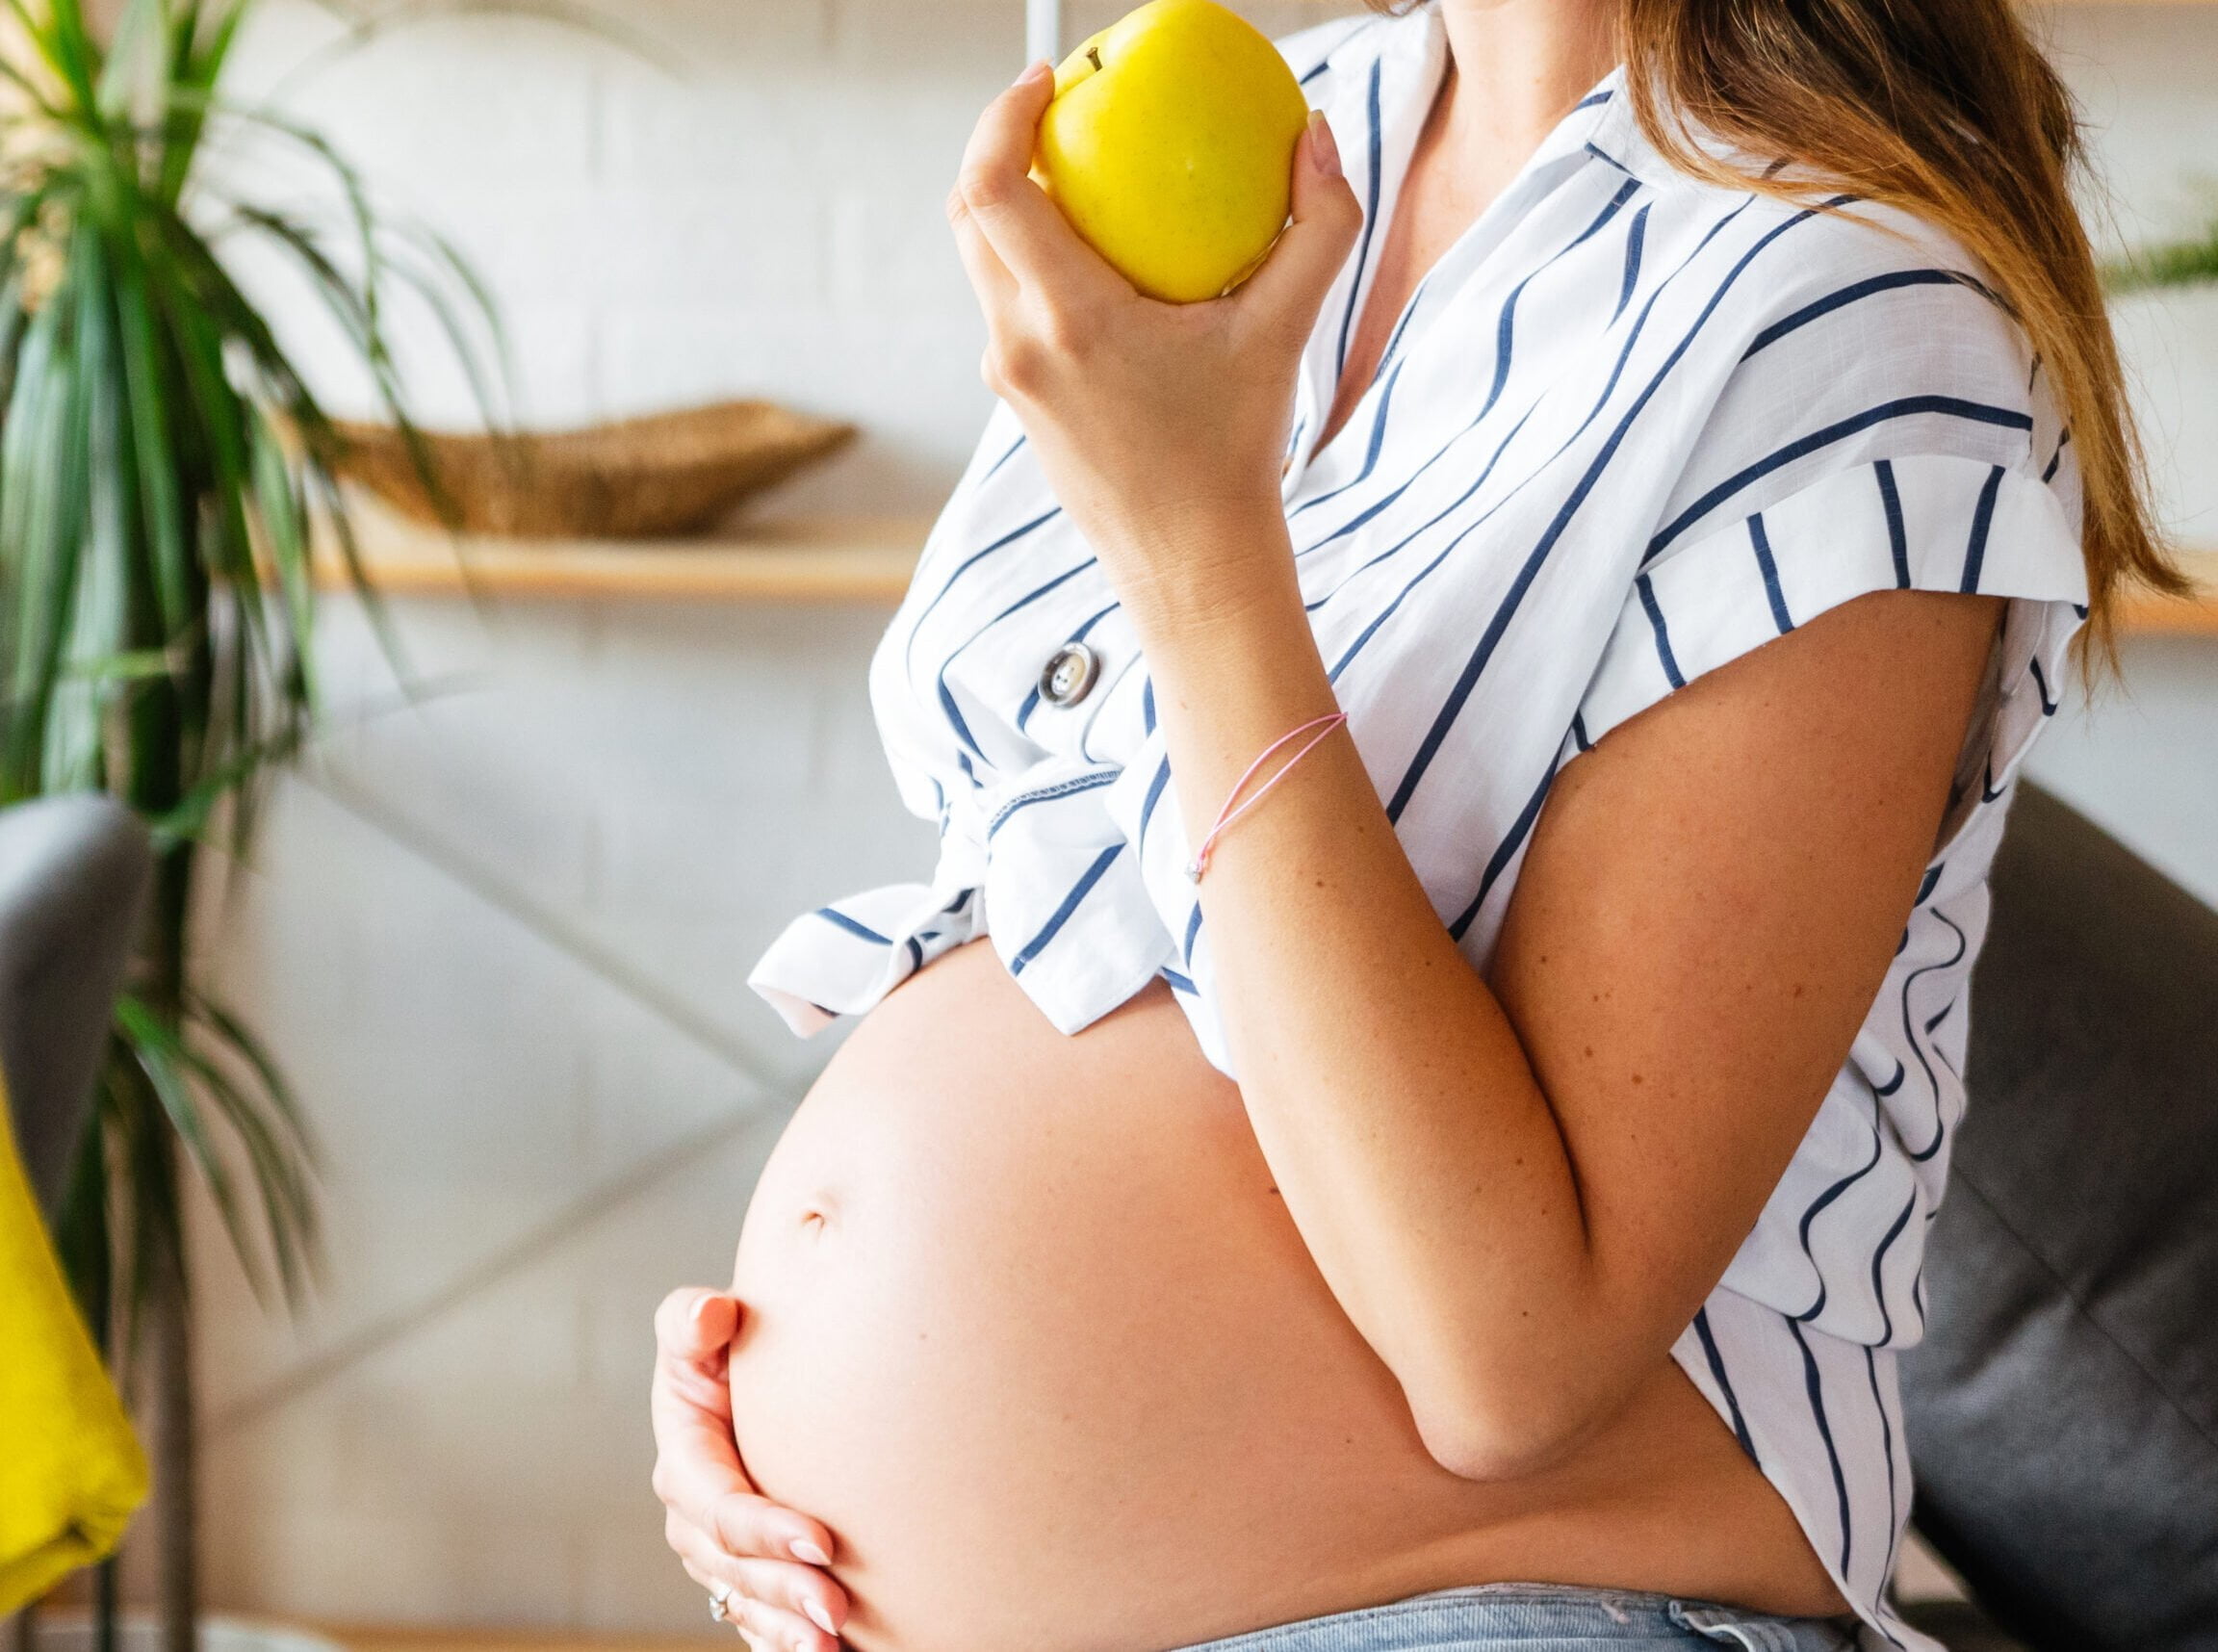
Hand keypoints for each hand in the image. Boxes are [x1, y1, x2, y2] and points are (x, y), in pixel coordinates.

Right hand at [652, 1288, 847, 1651]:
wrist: (764, 1373)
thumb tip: (708, 1316)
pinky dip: (781, 1640)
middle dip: (782, 1590)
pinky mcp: (744, 1570)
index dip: (764, 1526)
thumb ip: (694, 1319)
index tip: (822, 1540)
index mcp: (683, 1455)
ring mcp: (716, 1550)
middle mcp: (692, 1512)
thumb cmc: (733, 1342)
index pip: (719, 1503)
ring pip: (744, 1600)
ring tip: (833, 1646)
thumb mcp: (704, 1326)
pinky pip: (755, 1617)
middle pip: (733, 1565)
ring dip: (783, 1627)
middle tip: (837, 1609)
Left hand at [946, 60, 1361, 622]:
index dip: (999, 118)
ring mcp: (1011, 377)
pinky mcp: (1021, 401)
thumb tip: (1316, 135)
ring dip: (1015, 211)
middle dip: (997, 150)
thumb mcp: (1283, 336)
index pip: (990, 191)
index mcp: (1069, 319)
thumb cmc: (1235, 453)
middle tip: (1056, 114)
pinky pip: (1011, 308)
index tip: (1046, 81)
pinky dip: (1036, 266)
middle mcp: (1021, 345)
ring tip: (1079, 181)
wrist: (1189, 566)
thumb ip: (1316, 230)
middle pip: (969, 216)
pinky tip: (1101, 262)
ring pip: (984, 265)